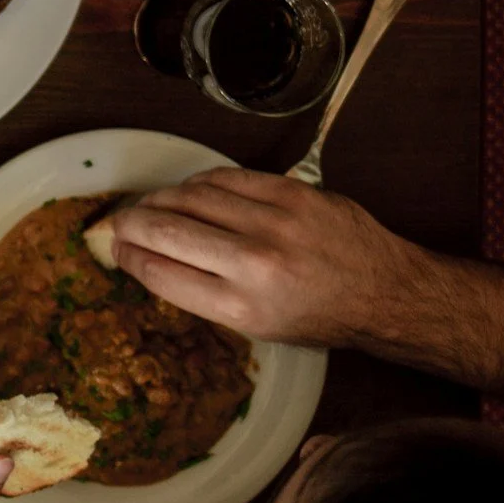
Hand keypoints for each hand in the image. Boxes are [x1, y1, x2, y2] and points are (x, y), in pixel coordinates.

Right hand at [106, 168, 427, 347]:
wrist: (386, 291)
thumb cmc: (318, 316)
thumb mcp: (256, 325)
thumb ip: (201, 291)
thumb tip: (148, 257)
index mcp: (242, 307)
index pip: (159, 272)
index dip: (127, 256)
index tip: (117, 249)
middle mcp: (254, 264)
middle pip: (164, 229)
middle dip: (130, 223)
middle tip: (120, 224)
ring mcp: (274, 222)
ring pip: (188, 196)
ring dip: (160, 199)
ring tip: (153, 206)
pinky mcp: (290, 192)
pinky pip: (223, 178)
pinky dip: (196, 184)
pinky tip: (191, 193)